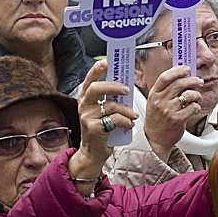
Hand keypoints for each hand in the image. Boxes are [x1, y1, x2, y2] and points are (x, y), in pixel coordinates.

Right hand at [71, 60, 136, 177]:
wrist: (93, 153)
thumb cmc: (101, 130)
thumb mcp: (102, 112)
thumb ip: (109, 100)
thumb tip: (125, 87)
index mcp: (85, 98)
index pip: (89, 79)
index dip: (97, 70)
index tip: (107, 62)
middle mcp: (84, 105)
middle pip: (96, 88)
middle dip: (113, 86)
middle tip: (126, 90)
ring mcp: (87, 116)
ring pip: (110, 105)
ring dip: (126, 110)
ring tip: (133, 116)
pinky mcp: (93, 128)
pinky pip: (114, 120)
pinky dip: (125, 121)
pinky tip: (129, 125)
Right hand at [142, 65, 205, 159]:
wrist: (155, 139)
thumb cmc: (157, 119)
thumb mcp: (155, 102)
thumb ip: (165, 90)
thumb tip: (182, 78)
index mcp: (154, 94)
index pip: (165, 77)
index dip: (177, 71)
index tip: (186, 69)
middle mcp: (160, 101)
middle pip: (179, 84)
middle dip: (192, 80)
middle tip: (198, 81)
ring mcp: (169, 110)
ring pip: (188, 95)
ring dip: (196, 94)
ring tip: (197, 97)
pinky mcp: (178, 120)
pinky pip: (192, 107)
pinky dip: (197, 106)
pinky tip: (195, 108)